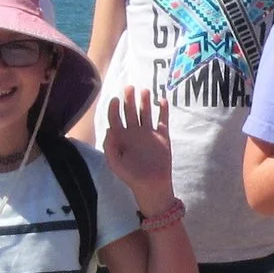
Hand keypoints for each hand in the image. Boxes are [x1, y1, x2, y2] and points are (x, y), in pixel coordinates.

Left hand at [99, 86, 173, 202]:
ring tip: (145, 91)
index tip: (115, 99)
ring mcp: (149, 133)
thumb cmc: (131, 175)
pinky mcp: (163, 136)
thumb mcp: (114, 163)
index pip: (115, 118)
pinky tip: (162, 100)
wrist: (152, 184)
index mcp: (121, 137)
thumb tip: (109, 128)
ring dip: (145, 101)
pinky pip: (163, 120)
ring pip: (146, 113)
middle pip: (130, 111)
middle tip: (129, 87)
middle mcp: (134, 132)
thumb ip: (109, 146)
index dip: (114, 108)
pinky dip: (163, 110)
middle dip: (129, 99)